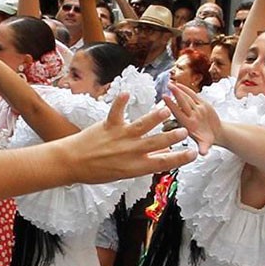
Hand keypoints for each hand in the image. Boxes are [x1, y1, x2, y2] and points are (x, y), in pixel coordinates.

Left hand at [50, 96, 194, 184]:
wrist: (71, 163)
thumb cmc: (96, 171)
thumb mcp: (122, 173)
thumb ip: (141, 163)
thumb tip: (160, 153)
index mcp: (134, 167)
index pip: (163, 162)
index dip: (180, 158)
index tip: (193, 153)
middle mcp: (130, 151)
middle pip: (157, 143)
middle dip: (173, 136)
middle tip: (186, 130)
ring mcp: (120, 137)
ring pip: (141, 125)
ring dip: (155, 117)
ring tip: (166, 110)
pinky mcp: (108, 125)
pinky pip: (116, 111)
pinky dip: (121, 101)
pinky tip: (127, 92)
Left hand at [166, 82, 222, 156]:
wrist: (215, 133)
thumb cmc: (208, 139)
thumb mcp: (206, 144)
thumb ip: (204, 147)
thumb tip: (203, 153)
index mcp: (189, 124)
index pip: (178, 113)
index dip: (171, 105)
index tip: (164, 98)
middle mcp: (190, 116)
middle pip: (181, 103)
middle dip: (175, 94)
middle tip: (168, 85)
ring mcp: (194, 109)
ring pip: (186, 98)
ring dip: (179, 90)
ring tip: (171, 83)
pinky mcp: (200, 104)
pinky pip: (193, 96)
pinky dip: (187, 90)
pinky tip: (180, 85)